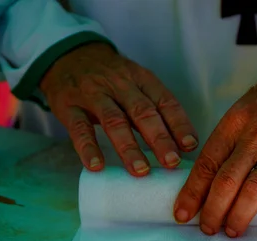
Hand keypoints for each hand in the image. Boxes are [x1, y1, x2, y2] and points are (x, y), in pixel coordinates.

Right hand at [40, 42, 197, 175]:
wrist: (67, 55)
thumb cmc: (111, 78)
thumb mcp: (136, 84)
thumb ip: (155, 110)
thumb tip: (183, 145)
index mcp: (141, 79)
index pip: (164, 101)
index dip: (179, 123)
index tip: (190, 145)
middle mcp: (119, 84)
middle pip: (142, 112)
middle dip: (159, 138)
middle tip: (171, 161)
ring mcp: (92, 94)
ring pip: (114, 121)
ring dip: (129, 147)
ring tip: (141, 170)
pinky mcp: (68, 106)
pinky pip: (79, 128)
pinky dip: (88, 148)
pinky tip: (97, 166)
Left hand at [174, 58, 256, 236]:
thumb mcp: (244, 108)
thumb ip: (229, 139)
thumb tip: (209, 176)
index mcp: (236, 123)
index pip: (207, 163)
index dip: (192, 192)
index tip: (182, 213)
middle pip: (226, 181)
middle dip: (212, 211)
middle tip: (207, 229)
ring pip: (255, 190)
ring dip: (240, 217)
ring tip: (232, 232)